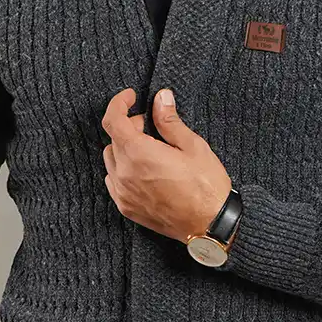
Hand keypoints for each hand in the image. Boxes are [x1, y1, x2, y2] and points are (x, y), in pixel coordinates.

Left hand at [101, 87, 231, 242]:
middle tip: (151, 125)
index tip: (131, 97)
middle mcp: (125, 173)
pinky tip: (143, 169)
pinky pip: (113, 180)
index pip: (113, 120)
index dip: (119, 103)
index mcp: (140, 154)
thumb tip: (161, 98)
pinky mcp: (126, 208)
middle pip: (113, 138)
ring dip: (124, 148)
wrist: (210, 225)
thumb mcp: (192, 146)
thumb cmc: (206, 186)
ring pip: (111, 159)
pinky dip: (122, 169)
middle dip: (130, 126)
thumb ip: (170, 121)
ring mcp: (123, 193)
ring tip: (149, 149)